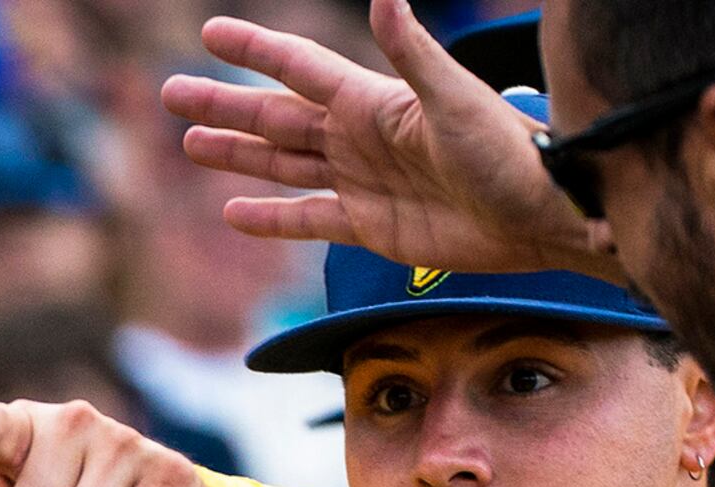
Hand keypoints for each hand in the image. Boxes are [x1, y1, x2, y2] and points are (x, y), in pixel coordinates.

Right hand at [165, 2, 602, 275]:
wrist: (540, 217)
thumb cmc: (506, 153)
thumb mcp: (455, 99)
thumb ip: (411, 49)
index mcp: (374, 101)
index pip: (300, 68)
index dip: (254, 50)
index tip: (212, 32)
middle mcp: (361, 138)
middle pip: (276, 116)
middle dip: (225, 103)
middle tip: (173, 92)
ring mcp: (361, 182)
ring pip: (282, 164)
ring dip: (237, 154)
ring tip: (191, 144)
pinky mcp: (369, 227)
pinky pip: (307, 220)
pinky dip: (271, 219)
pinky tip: (234, 213)